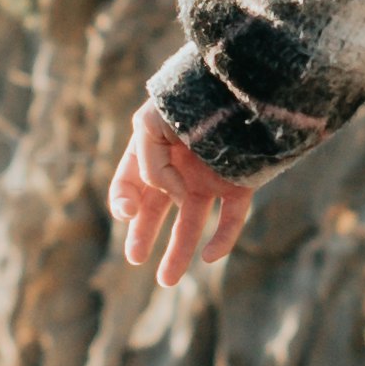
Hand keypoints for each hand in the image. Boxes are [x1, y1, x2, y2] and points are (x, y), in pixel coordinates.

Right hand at [110, 102, 251, 293]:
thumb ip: (148, 165)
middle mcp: (180, 168)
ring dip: (178, 251)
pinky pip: (231, 219)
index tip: (127, 212)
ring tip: (166, 280)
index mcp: (154, 151)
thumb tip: (172, 198)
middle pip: (157, 209)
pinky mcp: (239, 185)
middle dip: (142, 235)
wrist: (241, 85)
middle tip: (134, 257)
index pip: (130, 184)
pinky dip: (222, 240)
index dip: (123, 202)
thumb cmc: (190, 100)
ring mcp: (209, 178)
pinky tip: (209, 257)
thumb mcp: (150, 124)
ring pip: (191, 223)